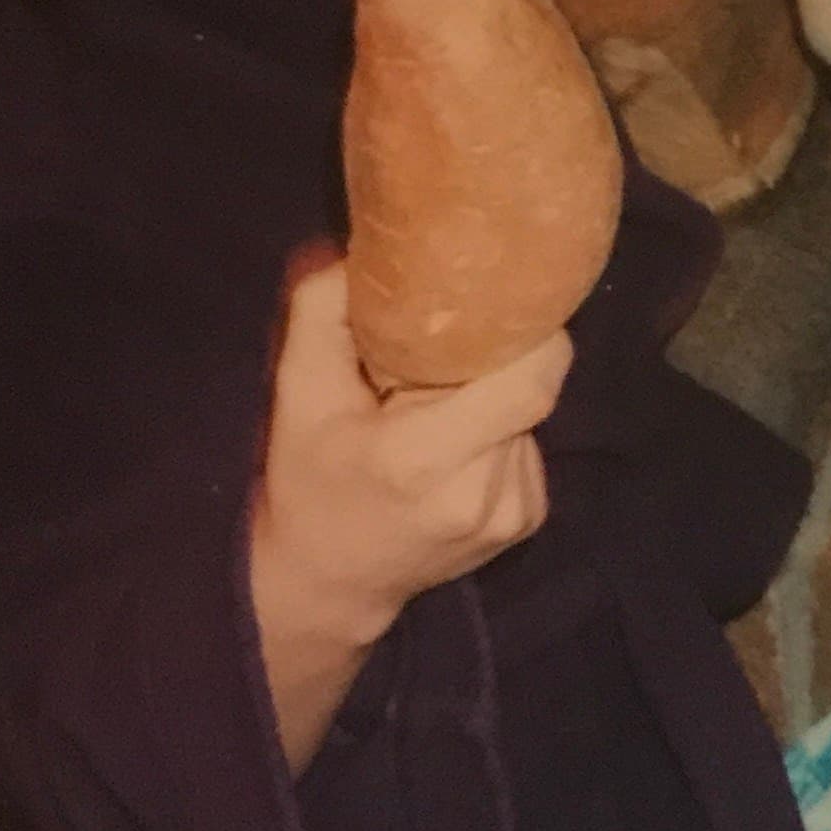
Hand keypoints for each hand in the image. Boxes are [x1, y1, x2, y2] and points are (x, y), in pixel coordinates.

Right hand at [248, 254, 568, 769]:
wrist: (328, 582)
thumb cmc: (308, 479)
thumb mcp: (297, 392)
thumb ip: (321, 310)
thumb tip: (360, 249)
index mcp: (426, 460)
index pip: (531, 382)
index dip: (531, 333)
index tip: (500, 299)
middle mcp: (483, 494)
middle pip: (533, 388)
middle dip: (499, 356)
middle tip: (447, 352)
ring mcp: (514, 514)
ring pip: (532, 413)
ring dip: (495, 395)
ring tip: (437, 407)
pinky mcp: (528, 520)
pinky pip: (529, 445)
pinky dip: (500, 431)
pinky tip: (453, 448)